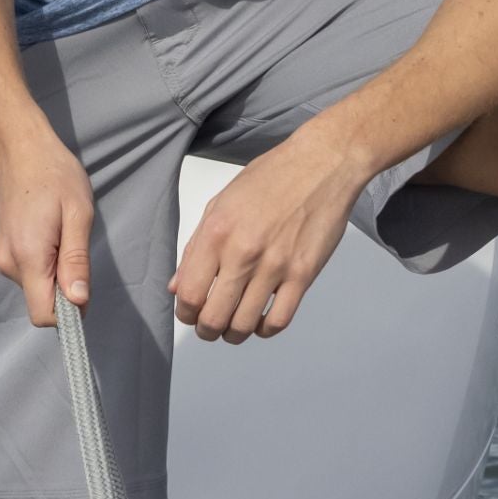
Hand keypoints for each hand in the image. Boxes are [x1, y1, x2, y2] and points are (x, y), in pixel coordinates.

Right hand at [0, 130, 95, 327]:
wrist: (19, 147)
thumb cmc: (53, 174)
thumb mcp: (78, 214)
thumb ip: (76, 261)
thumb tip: (78, 302)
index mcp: (27, 258)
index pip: (43, 315)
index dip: (69, 312)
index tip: (83, 286)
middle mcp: (9, 263)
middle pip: (41, 301)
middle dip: (65, 287)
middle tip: (75, 244)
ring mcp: (3, 256)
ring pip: (37, 285)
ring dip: (56, 271)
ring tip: (62, 231)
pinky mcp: (5, 248)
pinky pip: (29, 271)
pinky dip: (46, 261)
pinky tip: (51, 230)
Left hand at [172, 128, 373, 340]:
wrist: (321, 165)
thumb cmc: (270, 178)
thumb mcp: (220, 203)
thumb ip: (196, 247)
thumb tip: (176, 285)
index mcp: (217, 233)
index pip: (188, 293)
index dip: (184, 312)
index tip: (189, 313)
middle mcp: (243, 253)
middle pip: (213, 317)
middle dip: (206, 330)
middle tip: (209, 325)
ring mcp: (275, 266)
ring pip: (244, 325)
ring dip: (233, 333)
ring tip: (233, 325)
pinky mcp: (304, 275)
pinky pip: (279, 320)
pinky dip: (265, 329)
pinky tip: (261, 320)